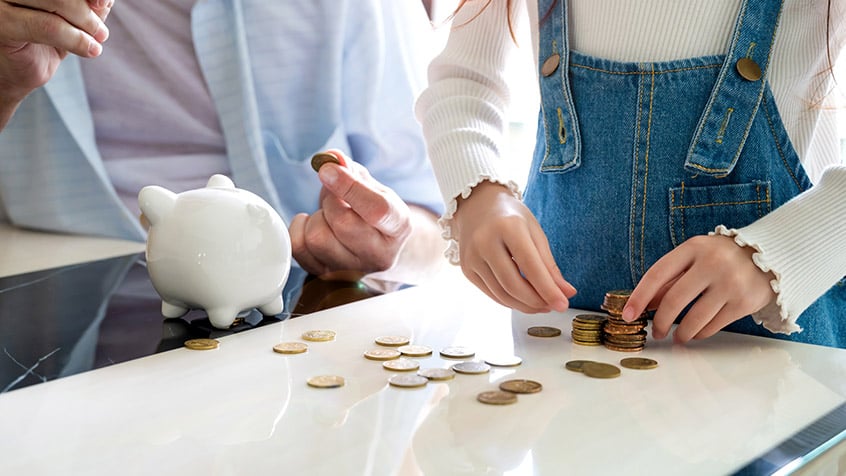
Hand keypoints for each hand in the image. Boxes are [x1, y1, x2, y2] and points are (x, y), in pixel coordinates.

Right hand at [0, 0, 110, 104]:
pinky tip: (90, 50)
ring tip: (96, 40)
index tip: (102, 2)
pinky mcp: (0, 22)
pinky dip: (76, 39)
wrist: (18, 69)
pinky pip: (47, 26)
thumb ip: (87, 2)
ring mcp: (0, 0)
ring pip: (57, 1)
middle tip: (101, 31)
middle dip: (87, 9)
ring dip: (84, 24)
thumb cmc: (46, 36)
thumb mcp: (73, 14)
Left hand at [289, 151, 412, 276]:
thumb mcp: (372, 188)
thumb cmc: (373, 213)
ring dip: (316, 218)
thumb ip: (352, 170)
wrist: (375, 248)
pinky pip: (298, 249)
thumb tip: (331, 158)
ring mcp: (353, 271)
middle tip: (335, 197)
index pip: (377, 209)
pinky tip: (314, 226)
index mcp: (398, 227)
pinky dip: (299, 230)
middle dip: (331, 201)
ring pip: (317, 237)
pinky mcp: (327, 277)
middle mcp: (379, 255)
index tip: (328, 170)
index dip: (348, 186)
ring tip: (328, 216)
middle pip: (342, 223)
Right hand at [451, 181, 575, 313]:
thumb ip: (549, 264)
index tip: (562, 304)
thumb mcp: (534, 232)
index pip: (530, 266)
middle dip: (536, 301)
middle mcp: (485, 241)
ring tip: (541, 305)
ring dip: (524, 305)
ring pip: (501, 294)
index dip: (548, 289)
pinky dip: (510, 301)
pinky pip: (491, 293)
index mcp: (507, 226)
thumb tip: (566, 293)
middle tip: (553, 306)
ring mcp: (472, 257)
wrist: (476, 206)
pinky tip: (523, 300)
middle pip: (513, 284)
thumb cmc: (509, 216)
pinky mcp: (467, 269)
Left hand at [622, 234, 776, 343]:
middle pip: (674, 299)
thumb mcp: (694, 258)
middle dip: (660, 321)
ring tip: (676, 337)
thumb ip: (669, 279)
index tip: (628, 315)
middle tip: (655, 332)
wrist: (772, 255)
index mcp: (693, 248)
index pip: (657, 274)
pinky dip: (700, 333)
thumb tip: (642, 304)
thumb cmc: (722, 258)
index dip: (639, 297)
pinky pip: (713, 325)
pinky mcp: (745, 302)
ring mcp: (731, 283)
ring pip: (694, 318)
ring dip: (680, 333)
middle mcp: (712, 263)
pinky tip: (695, 333)